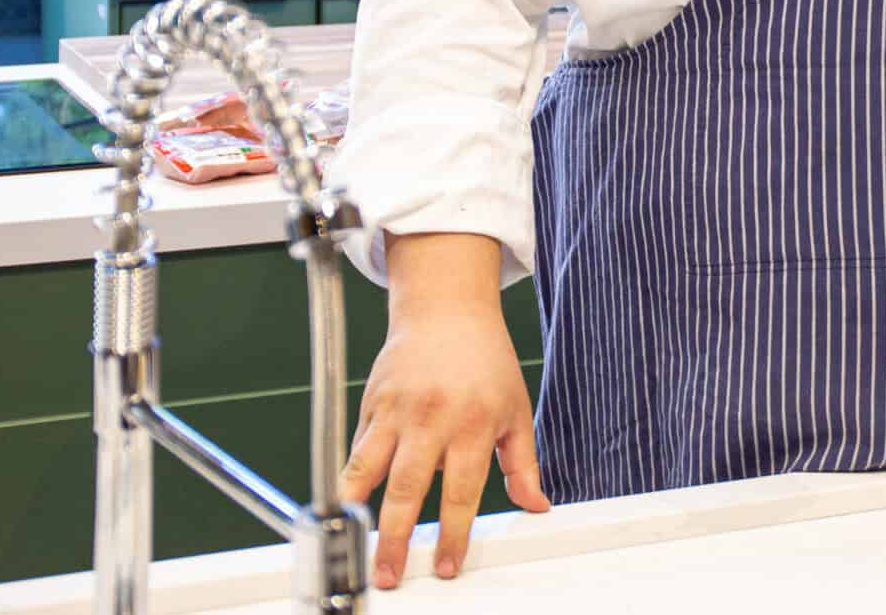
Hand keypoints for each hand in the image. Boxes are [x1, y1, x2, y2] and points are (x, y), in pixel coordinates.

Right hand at [345, 234, 548, 585]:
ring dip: (359, 511)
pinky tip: (347, 507)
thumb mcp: (516, 409)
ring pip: (369, 468)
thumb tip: (537, 505)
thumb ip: (523, 463)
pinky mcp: (372, 403)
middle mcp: (433, 418)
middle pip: (408, 487)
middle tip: (389, 574)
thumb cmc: (486, 360)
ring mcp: (397, 410)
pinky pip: (358, 449)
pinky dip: (350, 479)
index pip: (462, 491)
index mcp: (474, 423)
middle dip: (396, 537)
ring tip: (352, 547)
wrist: (447, 310)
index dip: (453, 534)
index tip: (446, 566)